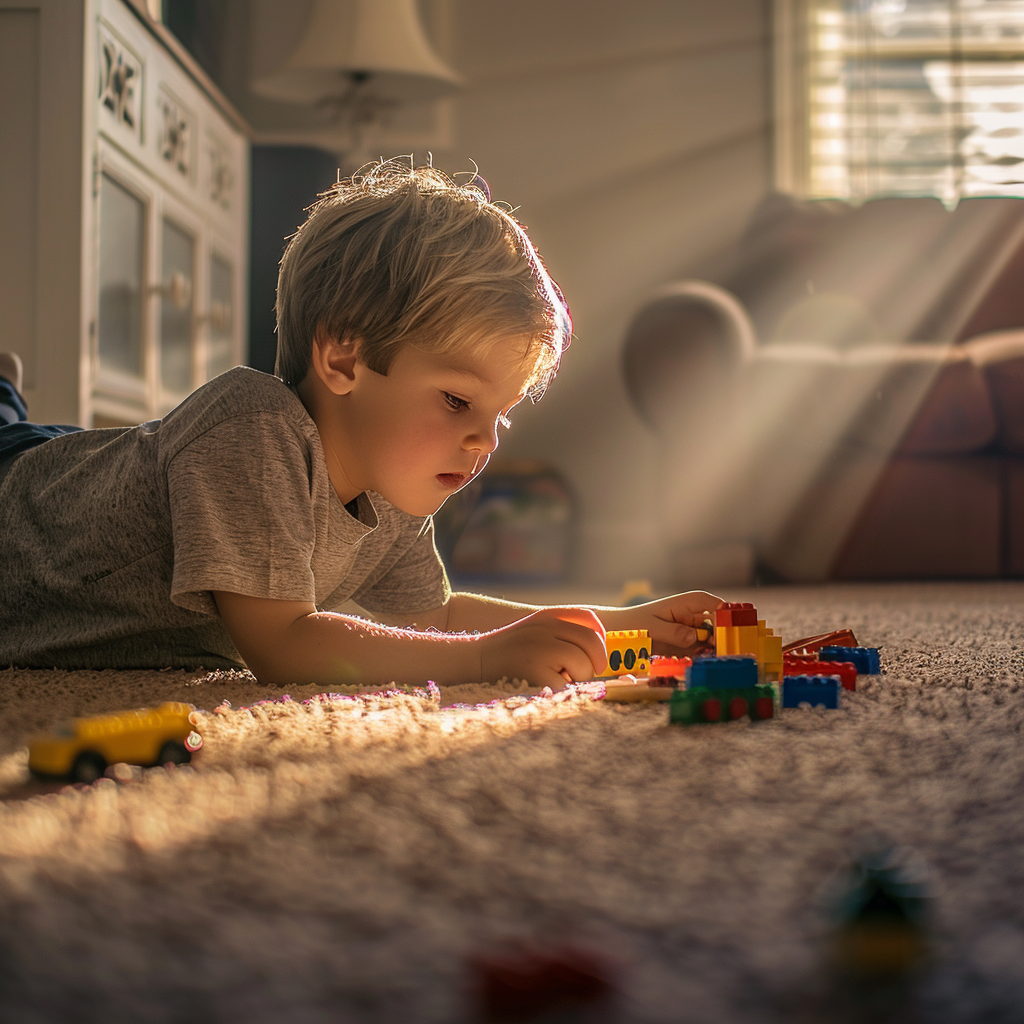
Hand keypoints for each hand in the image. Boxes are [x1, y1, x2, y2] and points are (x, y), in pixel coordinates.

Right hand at [476, 607, 606, 687]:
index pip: (588, 618)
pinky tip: (547, 691)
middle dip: (595, 662)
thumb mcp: (533, 632)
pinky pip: (567, 687)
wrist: (472, 662)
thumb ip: (561, 635)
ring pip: (584, 665)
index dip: (599, 637)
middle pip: (592, 642)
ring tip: (557, 681)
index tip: (594, 654)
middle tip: (583, 675)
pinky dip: (563, 694)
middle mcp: (545, 628)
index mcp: (547, 617)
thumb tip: (599, 656)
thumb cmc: (507, 654)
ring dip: (577, 680)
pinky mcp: (535, 672)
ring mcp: (540, 649)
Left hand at [609, 590, 723, 657]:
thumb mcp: (653, 627)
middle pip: (721, 626)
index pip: (717, 606)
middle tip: (729, 655)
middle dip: (726, 639)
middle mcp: (696, 616)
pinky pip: (704, 653)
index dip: (729, 617)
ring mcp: (694, 632)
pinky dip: (706, 660)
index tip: (733, 632)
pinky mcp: (689, 646)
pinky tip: (704, 667)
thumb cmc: (635, 623)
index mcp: (689, 603)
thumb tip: (695, 637)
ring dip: (718, 652)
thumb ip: (674, 632)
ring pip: (715, 642)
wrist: (619, 632)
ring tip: (718, 664)